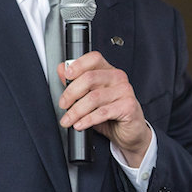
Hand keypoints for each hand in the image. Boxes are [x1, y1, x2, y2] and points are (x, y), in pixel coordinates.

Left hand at [57, 51, 150, 166]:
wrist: (129, 132)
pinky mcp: (128, 106)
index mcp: (108, 71)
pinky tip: (80, 124)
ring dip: (76, 111)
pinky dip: (87, 119)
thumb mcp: (89, 98)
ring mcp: (125, 91)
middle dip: (71, 93)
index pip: (93, 59)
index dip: (78, 65)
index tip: (66, 75)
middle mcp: (118, 78)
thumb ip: (76, 83)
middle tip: (63, 105)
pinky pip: (103, 112)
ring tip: (68, 120)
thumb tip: (61, 69)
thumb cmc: (111, 114)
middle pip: (89, 78)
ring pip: (94, 97)